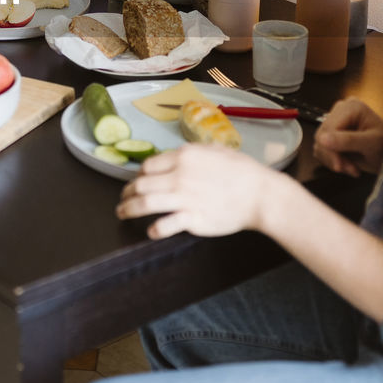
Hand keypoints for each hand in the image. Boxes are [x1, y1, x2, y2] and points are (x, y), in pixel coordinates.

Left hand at [115, 144, 280, 238]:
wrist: (261, 194)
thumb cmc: (242, 171)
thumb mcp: (215, 150)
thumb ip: (192, 152)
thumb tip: (175, 155)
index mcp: (184, 156)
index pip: (148, 166)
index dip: (139, 174)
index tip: (138, 181)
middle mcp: (179, 176)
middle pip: (141, 184)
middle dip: (128, 192)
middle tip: (124, 198)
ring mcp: (184, 198)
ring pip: (145, 203)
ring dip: (128, 209)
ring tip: (122, 213)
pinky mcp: (193, 219)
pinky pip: (165, 225)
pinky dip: (154, 230)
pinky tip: (151, 231)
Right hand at [312, 97, 382, 177]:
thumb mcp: (372, 144)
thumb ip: (348, 140)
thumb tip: (322, 139)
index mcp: (351, 107)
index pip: (329, 128)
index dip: (330, 149)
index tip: (340, 167)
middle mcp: (340, 110)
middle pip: (322, 136)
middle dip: (334, 156)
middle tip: (350, 169)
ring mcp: (335, 121)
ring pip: (320, 144)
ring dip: (333, 161)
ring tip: (352, 168)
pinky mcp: (332, 134)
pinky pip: (321, 149)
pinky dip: (332, 161)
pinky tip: (348, 165)